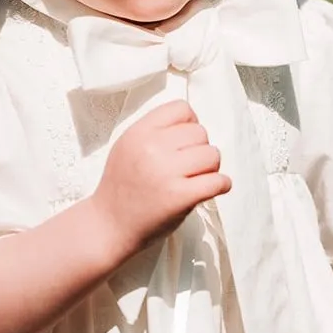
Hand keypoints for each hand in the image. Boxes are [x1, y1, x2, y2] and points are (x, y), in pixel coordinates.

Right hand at [91, 99, 229, 258]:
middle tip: (190, 165)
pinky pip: (218, 181)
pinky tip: (214, 187)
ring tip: (198, 177)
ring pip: (212, 154)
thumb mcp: (127, 145)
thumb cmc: (122, 185)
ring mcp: (167, 173)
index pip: (181, 108)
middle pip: (200, 132)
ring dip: (211, 167)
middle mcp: (152, 148)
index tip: (185, 141)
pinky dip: (222, 184)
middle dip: (200, 148)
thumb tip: (191, 123)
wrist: (110, 224)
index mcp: (139, 132)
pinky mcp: (181, 197)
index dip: (189, 123)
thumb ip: (154, 130)